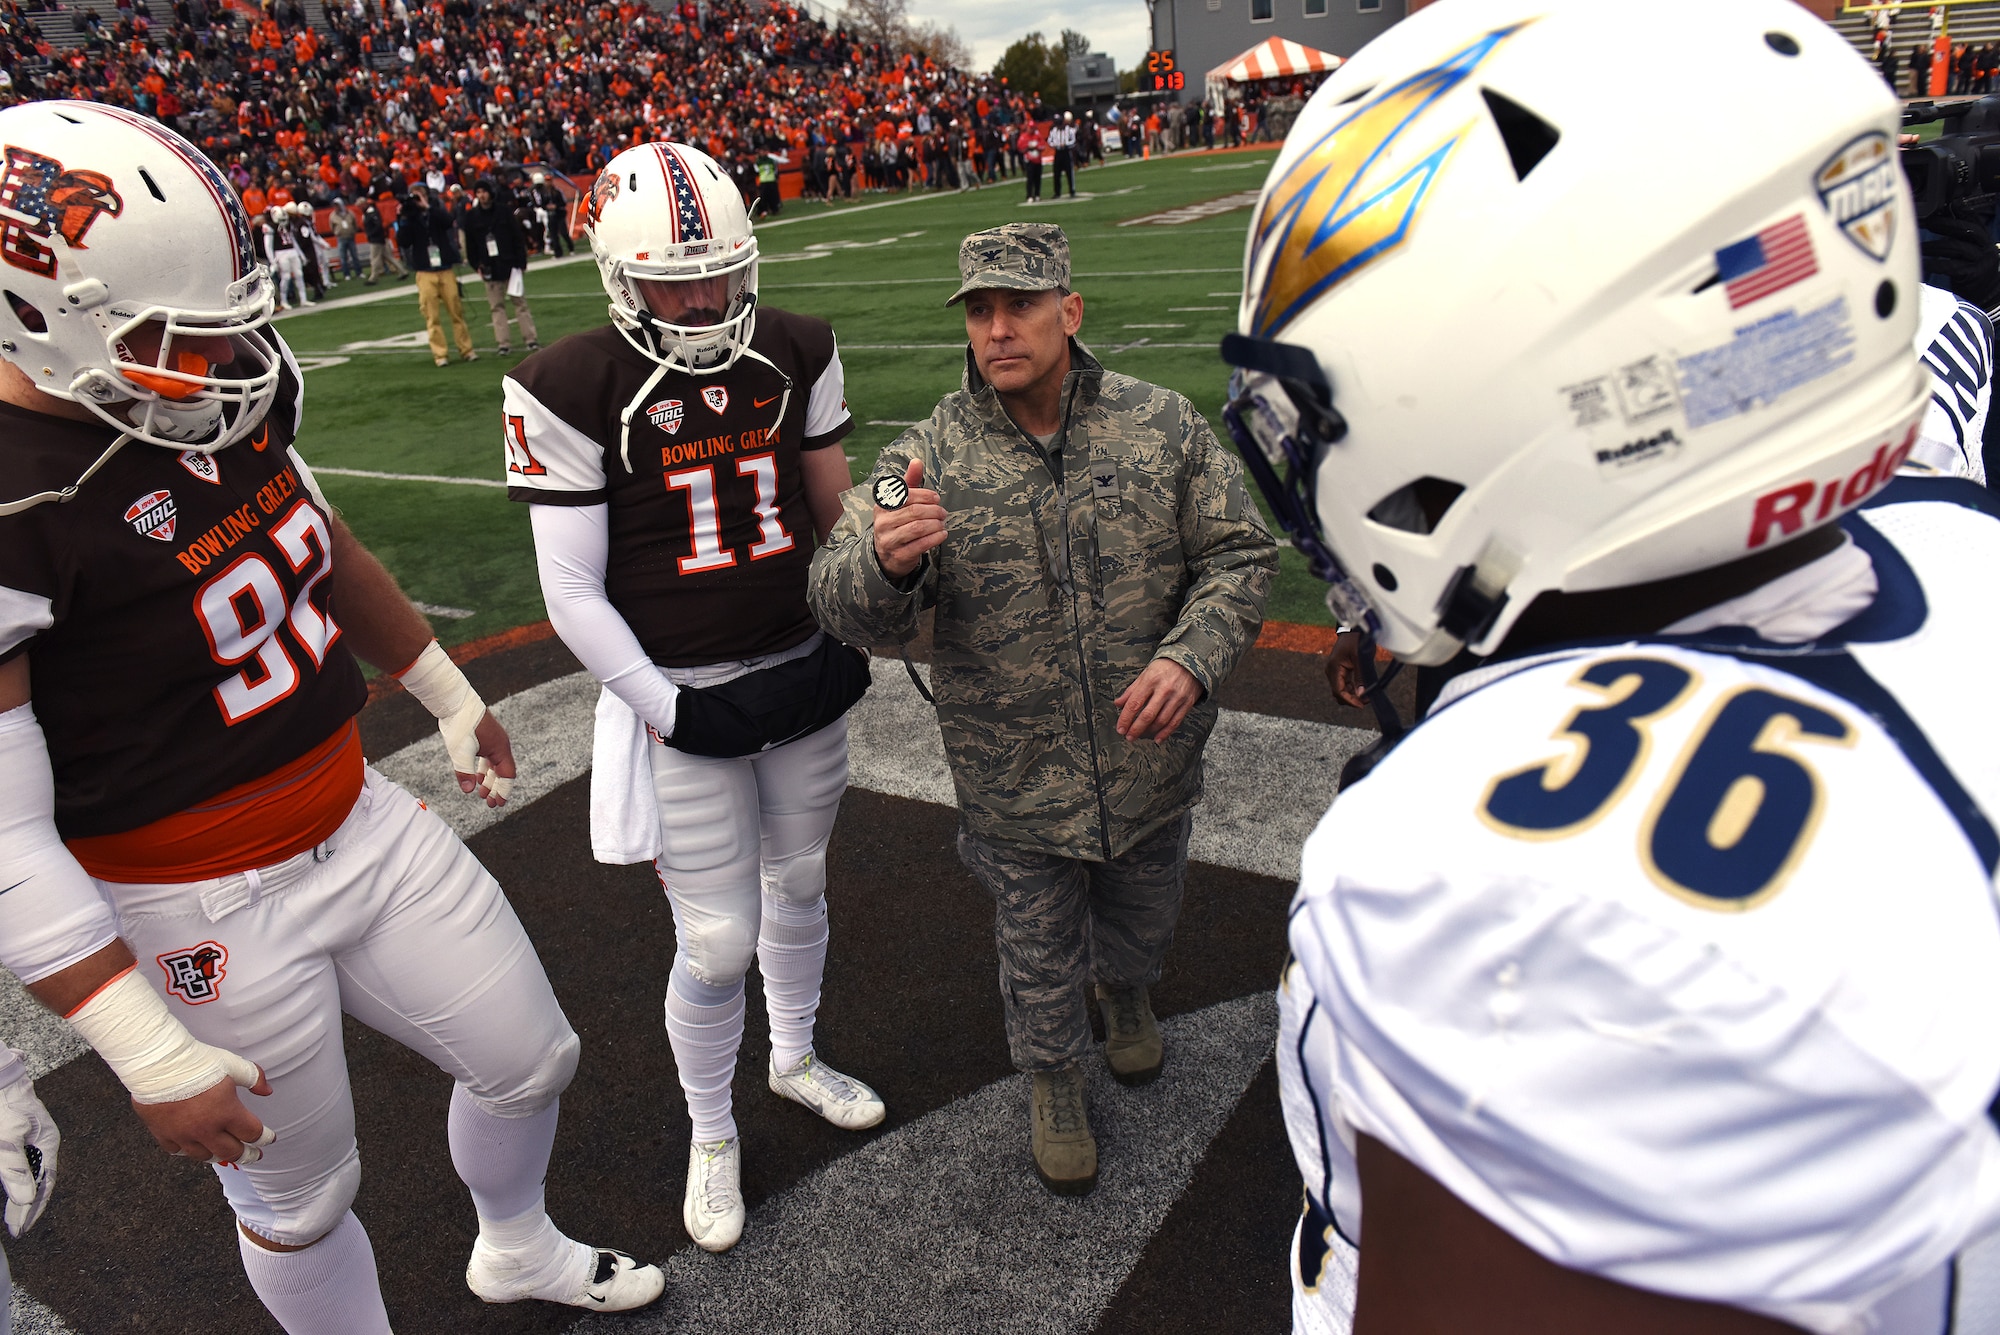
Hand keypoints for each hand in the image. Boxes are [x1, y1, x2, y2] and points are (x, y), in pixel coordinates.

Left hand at [0, 1058, 57, 1237]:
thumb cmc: (3, 1102)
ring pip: (27, 1174)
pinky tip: (10, 1189)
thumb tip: (25, 1199)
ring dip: (19, 1195)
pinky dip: (14, 1180)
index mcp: (47, 1142)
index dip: (32, 1209)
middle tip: (15, 1227)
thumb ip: (15, 1170)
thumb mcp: (5, 1139)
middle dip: (25, 1207)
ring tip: (11, 1214)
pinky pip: (19, 1164)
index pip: (45, 1184)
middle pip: (38, 1181)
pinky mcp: (15, 1136)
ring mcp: (28, 1139)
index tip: (21, 1229)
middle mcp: (40, 1142)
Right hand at [131, 1064, 273, 1167]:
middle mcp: (206, 1129)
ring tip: (225, 1154)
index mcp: (227, 1113)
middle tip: (254, 1155)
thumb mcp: (233, 1064)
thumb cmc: (195, 1062)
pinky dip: (188, 1152)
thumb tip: (266, 1091)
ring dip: (219, 1156)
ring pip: (204, 1156)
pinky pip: (177, 1151)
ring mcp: (183, 1135)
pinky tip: (193, 1148)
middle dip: (247, 1155)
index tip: (269, 1139)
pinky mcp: (162, 1133)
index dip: (264, 1137)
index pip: (252, 1133)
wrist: (157, 1064)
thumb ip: (254, 1078)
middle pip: (231, 1151)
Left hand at [457, 709, 515, 806]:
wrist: (456, 701)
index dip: (503, 791)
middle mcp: (500, 745)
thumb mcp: (461, 752)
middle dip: (496, 788)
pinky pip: (488, 757)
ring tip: (481, 791)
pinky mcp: (485, 736)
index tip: (497, 804)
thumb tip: (468, 791)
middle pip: (502, 772)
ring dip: (489, 779)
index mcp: (500, 749)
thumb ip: (465, 773)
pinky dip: (483, 769)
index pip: (507, 775)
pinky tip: (476, 775)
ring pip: (494, 765)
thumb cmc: (461, 725)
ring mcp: (493, 740)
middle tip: (489, 803)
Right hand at [872, 458, 946, 578]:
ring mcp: (889, 540)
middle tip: (943, 512)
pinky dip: (935, 538)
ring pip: (918, 528)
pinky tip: (942, 534)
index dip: (925, 495)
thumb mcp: (900, 502)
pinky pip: (920, 545)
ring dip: (935, 524)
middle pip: (914, 512)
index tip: (936, 498)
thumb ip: (909, 481)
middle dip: (934, 511)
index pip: (906, 495)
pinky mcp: (899, 555)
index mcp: (882, 505)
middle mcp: (882, 522)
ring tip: (942, 523)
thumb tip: (917, 461)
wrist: (887, 555)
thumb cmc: (897, 522)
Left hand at [1114, 658, 1202, 741]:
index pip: (1135, 703)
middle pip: (1148, 715)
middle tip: (1129, 737)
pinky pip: (1175, 722)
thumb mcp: (1146, 674)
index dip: (1126, 718)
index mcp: (1151, 680)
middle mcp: (1164, 690)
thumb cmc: (1165, 667)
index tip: (1121, 728)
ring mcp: (1177, 697)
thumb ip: (1132, 690)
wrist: (1191, 661)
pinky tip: (1158, 738)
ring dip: (1149, 731)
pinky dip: (1165, 733)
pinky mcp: (1187, 703)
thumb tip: (1118, 703)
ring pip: (1161, 721)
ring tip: (1141, 736)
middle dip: (1136, 729)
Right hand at [1326, 631, 1365, 707]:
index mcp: (1334, 668)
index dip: (1350, 700)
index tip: (1362, 705)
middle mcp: (1331, 671)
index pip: (1339, 691)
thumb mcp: (1360, 659)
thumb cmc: (1356, 640)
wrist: (1353, 629)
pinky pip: (1344, 684)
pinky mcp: (1340, 670)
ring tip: (1366, 696)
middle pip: (1338, 693)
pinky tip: (1362, 689)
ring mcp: (1335, 671)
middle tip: (1366, 701)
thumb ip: (1360, 677)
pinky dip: (1352, 689)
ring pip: (1341, 690)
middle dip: (1351, 699)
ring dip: (1352, 695)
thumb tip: (1362, 694)